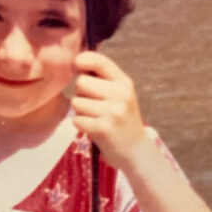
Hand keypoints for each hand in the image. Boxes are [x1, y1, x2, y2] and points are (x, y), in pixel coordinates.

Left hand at [70, 51, 147, 167]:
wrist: (136, 151)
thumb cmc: (122, 120)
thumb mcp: (120, 95)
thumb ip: (102, 79)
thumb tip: (75, 63)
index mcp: (124, 83)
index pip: (99, 61)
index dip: (82, 60)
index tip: (76, 67)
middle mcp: (121, 95)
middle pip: (81, 82)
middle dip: (81, 93)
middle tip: (93, 105)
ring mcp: (113, 112)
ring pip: (77, 102)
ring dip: (80, 111)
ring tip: (95, 118)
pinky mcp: (104, 128)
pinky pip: (77, 119)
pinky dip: (81, 125)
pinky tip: (94, 128)